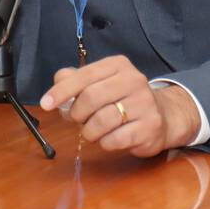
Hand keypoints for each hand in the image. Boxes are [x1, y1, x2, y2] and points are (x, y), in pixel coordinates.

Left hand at [40, 55, 199, 156]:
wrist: (163, 116)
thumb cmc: (123, 99)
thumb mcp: (101, 83)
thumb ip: (76, 80)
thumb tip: (58, 81)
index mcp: (119, 65)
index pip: (84, 75)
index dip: (62, 91)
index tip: (46, 104)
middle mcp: (134, 80)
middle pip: (91, 98)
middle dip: (77, 114)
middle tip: (78, 120)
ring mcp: (144, 103)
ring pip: (101, 121)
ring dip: (90, 131)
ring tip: (94, 131)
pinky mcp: (149, 127)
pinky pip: (114, 139)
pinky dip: (105, 143)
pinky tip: (110, 138)